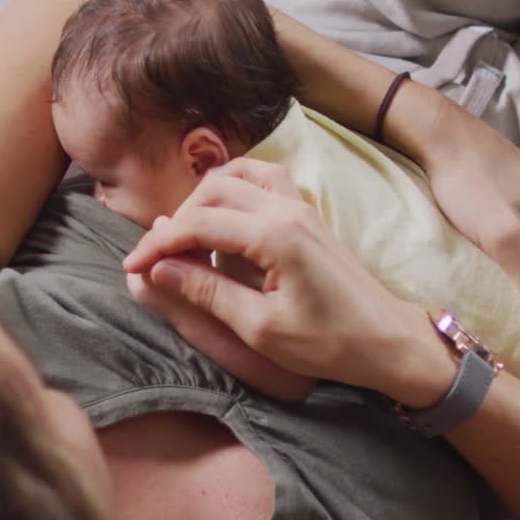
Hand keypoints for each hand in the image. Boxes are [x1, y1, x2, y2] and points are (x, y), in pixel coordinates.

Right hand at [122, 158, 454, 407]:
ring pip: (239, 176)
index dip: (158, 244)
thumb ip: (207, 293)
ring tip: (186, 236)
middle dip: (176, 220)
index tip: (132, 267)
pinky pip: (264, 181)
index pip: (198, 223)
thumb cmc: (330, 343)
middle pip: (213, 191)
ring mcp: (302, 207)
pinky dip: (235, 191)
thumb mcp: (260, 328)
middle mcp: (288, 209)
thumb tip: (160, 270)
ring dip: (205, 199)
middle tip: (156, 257)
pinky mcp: (309, 214)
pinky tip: (224, 221)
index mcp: (275, 236)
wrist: (388, 340)